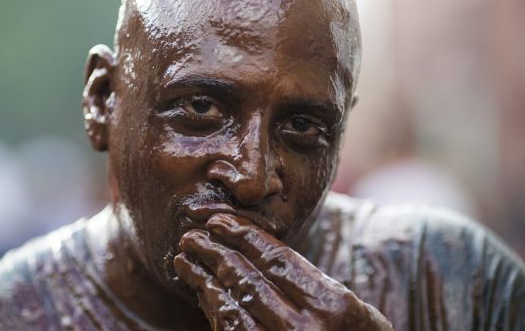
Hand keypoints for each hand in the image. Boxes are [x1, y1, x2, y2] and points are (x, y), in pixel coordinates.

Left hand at [174, 213, 393, 330]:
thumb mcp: (354, 310)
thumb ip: (312, 284)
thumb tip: (258, 250)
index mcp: (333, 306)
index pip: (278, 260)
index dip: (244, 236)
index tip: (219, 220)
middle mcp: (306, 330)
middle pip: (250, 280)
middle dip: (216, 252)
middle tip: (192, 235)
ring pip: (234, 306)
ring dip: (205, 278)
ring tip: (185, 258)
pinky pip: (232, 330)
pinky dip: (215, 307)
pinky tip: (203, 290)